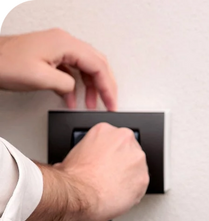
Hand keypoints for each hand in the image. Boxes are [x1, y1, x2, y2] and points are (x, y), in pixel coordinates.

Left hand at [0, 29, 116, 109]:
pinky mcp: (50, 54)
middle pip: (96, 63)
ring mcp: (57, 47)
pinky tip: (73, 99)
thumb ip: (67, 85)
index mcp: (64, 43)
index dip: (108, 87)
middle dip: (104, 85)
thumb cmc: (6, 64)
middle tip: (109, 102)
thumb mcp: (41, 78)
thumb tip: (75, 90)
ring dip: (91, 87)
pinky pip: (72, 69)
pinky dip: (77, 85)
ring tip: (90, 104)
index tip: (111, 103)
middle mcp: (63, 42)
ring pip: (85, 67)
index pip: (98, 65)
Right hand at [18, 123, 148, 220]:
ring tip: (114, 187)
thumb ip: (88, 151)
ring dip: (129, 177)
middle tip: (111, 175)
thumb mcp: (75, 153)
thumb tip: (86, 159)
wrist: (81, 195)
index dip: (112, 153)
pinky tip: (120, 195)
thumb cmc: (75, 178)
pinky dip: (133, 192)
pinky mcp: (144, 178)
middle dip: (122, 163)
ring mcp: (137, 159)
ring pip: (138, 168)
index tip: (108, 161)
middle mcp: (125, 141)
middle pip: (130, 151)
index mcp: (105, 130)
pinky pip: (141, 186)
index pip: (116, 139)